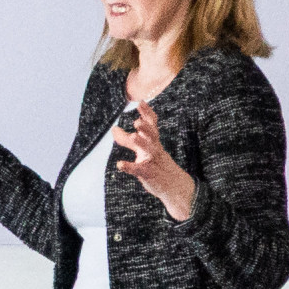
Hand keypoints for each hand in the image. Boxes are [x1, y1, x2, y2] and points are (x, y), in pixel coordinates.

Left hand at [112, 98, 197, 222]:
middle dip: (146, 128)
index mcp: (154, 141)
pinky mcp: (148, 174)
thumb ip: (128, 139)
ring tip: (133, 136)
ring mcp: (152, 161)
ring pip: (148, 151)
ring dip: (141, 143)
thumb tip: (113, 129)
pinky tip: (120, 164)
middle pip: (152, 136)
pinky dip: (129, 167)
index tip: (141, 102)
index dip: (147, 114)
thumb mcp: (143, 150)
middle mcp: (155, 149)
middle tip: (137, 121)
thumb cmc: (156, 164)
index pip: (152, 125)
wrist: (174, 186)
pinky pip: (138, 169)